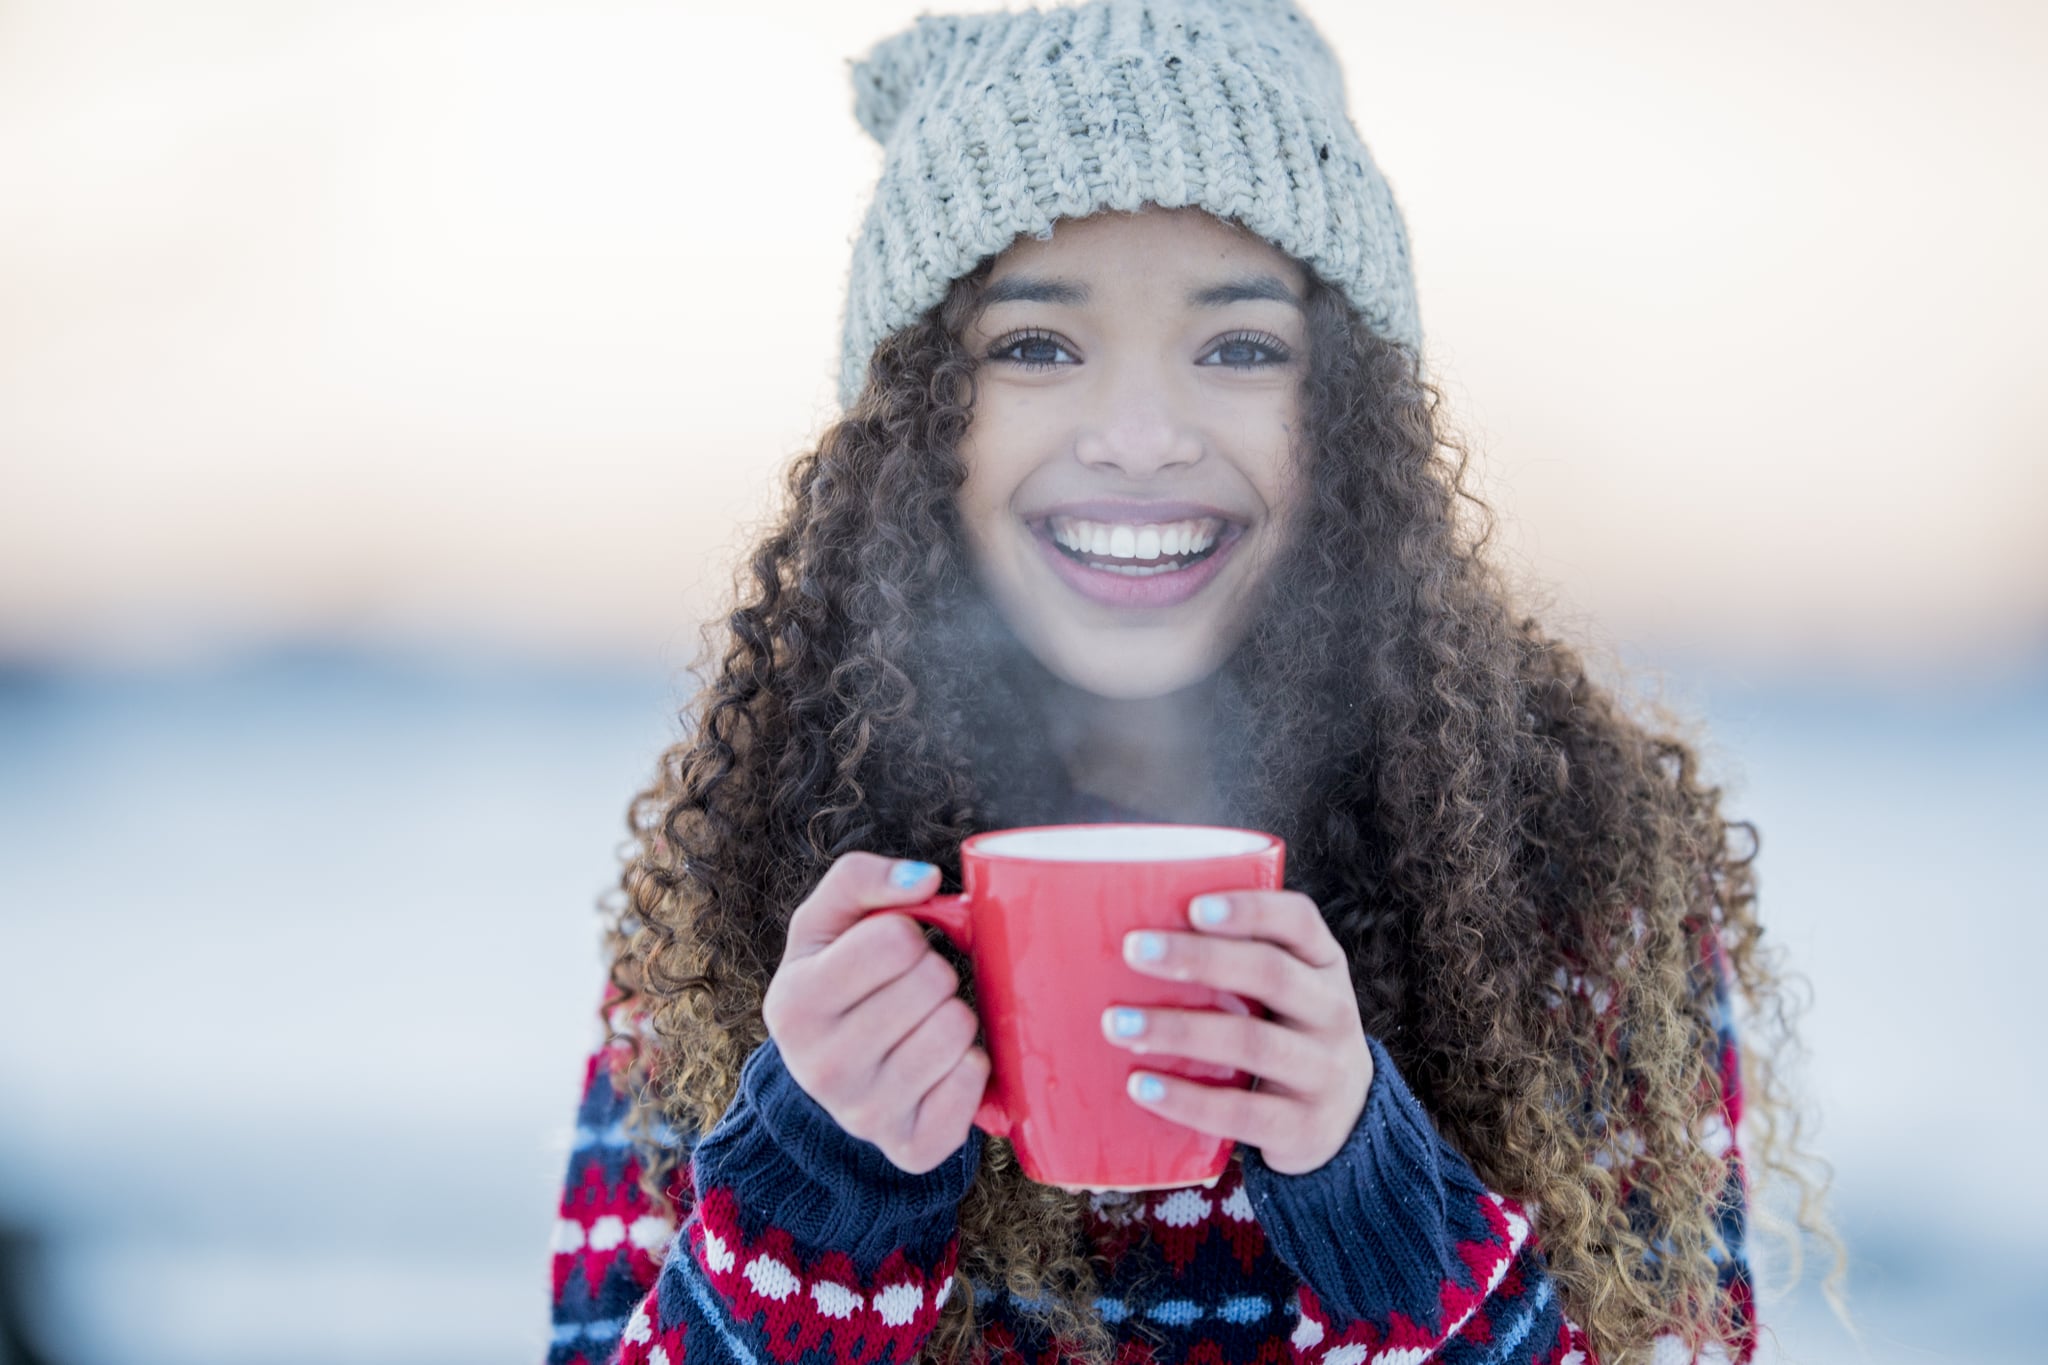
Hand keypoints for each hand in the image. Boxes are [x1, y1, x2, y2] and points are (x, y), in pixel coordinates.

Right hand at [761, 852, 989, 1174]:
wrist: (830, 1075)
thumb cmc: (837, 979)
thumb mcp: (827, 922)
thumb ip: (862, 878)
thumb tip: (926, 881)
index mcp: (793, 1004)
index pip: (896, 939)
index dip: (905, 935)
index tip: (888, 955)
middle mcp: (820, 1068)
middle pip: (933, 983)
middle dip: (933, 974)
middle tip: (909, 993)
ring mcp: (865, 1116)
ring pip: (957, 1030)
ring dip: (953, 1016)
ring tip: (921, 1026)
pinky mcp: (912, 1149)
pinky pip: (974, 1082)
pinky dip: (969, 1065)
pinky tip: (938, 1067)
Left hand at [1102, 890, 1372, 1174]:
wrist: (1343, 1120)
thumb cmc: (1283, 1033)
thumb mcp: (1281, 992)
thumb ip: (1230, 962)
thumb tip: (1115, 922)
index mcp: (1322, 964)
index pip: (1298, 921)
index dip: (1251, 910)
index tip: (1194, 907)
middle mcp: (1332, 1012)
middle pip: (1271, 974)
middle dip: (1200, 959)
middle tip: (1134, 950)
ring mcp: (1324, 1072)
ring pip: (1252, 1043)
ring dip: (1180, 1030)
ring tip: (1116, 1024)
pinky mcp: (1304, 1127)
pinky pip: (1242, 1112)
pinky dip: (1188, 1100)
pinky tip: (1141, 1086)